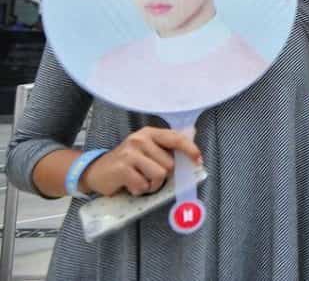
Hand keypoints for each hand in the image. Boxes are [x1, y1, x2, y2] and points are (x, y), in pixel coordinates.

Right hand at [80, 127, 201, 197]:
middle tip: (148, 176)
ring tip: (140, 181)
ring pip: (160, 175)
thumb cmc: (126, 163)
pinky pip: (144, 185)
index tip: (198, 161)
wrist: (95, 171)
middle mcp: (140, 139)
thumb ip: (166, 149)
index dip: (190, 150)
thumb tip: (192, 152)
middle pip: (169, 164)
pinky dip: (139, 190)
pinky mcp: (123, 168)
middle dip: (163, 176)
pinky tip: (130, 185)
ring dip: (152, 185)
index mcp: (150, 133)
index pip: (176, 138)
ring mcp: (130, 153)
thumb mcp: (146, 150)